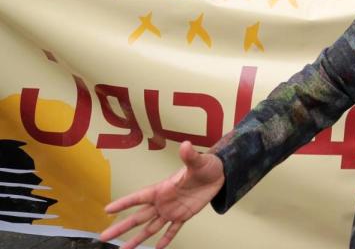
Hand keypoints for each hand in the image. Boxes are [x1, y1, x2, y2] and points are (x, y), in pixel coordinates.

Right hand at [99, 141, 224, 248]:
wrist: (219, 174)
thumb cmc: (206, 165)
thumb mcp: (198, 161)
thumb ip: (190, 156)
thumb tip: (186, 145)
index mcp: (162, 188)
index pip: (138, 197)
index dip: (123, 203)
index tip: (107, 210)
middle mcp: (163, 201)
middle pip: (138, 217)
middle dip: (121, 226)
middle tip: (104, 237)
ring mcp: (172, 210)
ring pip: (151, 227)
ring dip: (137, 238)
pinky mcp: (184, 215)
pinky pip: (172, 230)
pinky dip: (166, 239)